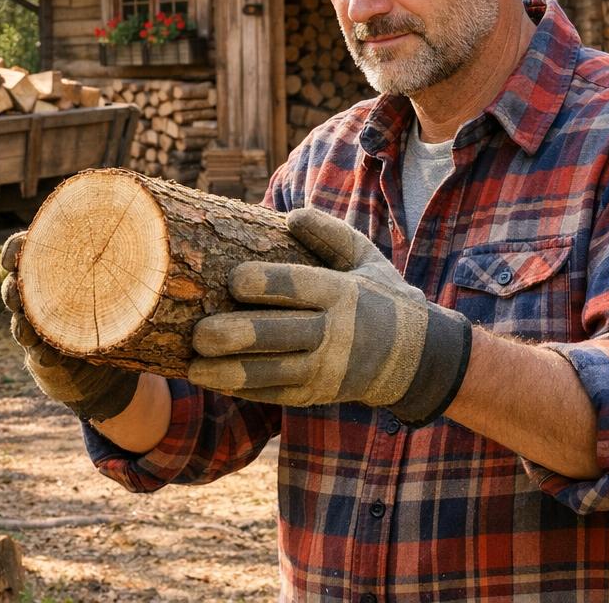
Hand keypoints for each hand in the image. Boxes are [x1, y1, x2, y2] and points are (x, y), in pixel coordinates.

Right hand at [0, 232, 139, 421]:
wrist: (106, 345)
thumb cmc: (116, 290)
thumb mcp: (120, 265)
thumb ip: (126, 247)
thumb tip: (156, 222)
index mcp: (53, 260)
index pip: (23, 247)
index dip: (14, 249)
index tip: (12, 258)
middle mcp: (39, 290)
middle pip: (15, 284)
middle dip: (12, 290)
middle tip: (18, 294)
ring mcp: (39, 321)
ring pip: (19, 319)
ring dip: (20, 324)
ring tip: (27, 329)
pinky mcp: (45, 350)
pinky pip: (35, 352)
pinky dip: (40, 354)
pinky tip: (48, 356)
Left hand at [188, 208, 470, 422]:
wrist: (416, 358)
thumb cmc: (379, 295)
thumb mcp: (364, 256)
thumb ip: (329, 232)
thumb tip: (290, 214)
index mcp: (342, 293)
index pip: (297, 287)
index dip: (264, 283)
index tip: (232, 279)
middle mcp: (334, 334)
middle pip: (277, 335)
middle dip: (234, 335)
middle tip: (198, 333)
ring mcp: (325, 370)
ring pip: (270, 373)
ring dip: (227, 373)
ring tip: (192, 367)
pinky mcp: (315, 394)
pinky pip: (273, 394)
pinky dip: (241, 390)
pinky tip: (212, 382)